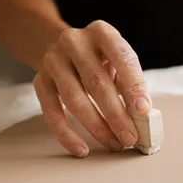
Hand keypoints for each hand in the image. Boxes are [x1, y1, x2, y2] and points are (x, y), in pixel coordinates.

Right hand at [33, 20, 150, 157]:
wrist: (59, 44)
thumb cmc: (100, 58)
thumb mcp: (117, 60)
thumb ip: (129, 84)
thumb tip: (141, 117)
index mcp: (101, 32)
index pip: (122, 58)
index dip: (134, 85)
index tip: (144, 110)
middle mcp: (74, 41)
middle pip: (97, 84)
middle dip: (116, 115)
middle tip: (131, 138)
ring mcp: (53, 60)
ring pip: (74, 100)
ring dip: (97, 127)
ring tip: (114, 144)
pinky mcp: (39, 80)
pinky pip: (51, 112)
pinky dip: (67, 134)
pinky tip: (82, 149)